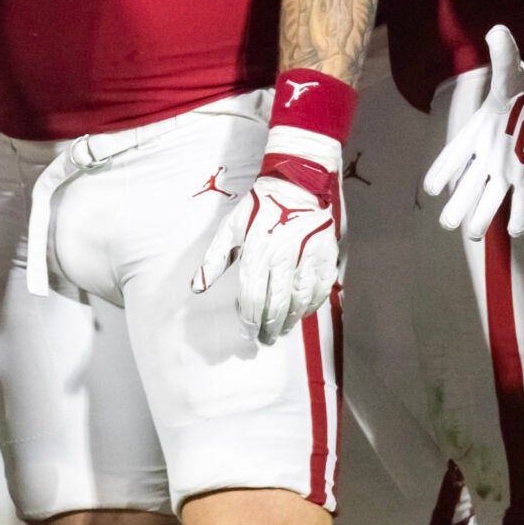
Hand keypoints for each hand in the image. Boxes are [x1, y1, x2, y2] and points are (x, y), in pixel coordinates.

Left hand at [195, 130, 341, 344]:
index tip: (247, 332)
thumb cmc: (257, 208)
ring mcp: (308, 259)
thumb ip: (214, 260)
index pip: (253, 297)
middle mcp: (284, 258)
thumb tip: (197, 288)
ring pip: (300, 302)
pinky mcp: (326, 257)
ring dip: (290, 321)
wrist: (296, 185)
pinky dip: (310, 307)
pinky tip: (301, 314)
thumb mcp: (229, 229)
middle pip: (277, 304)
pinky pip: (320, 291)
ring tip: (280, 330)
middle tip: (263, 339)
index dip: (249, 319)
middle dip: (269, 327)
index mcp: (257, 252)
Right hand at [425, 25, 523, 238]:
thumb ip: (503, 54)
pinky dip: (519, 214)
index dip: (443, 170)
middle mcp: (489, 154)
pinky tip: (514, 232)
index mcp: (477, 131)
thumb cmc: (522, 87)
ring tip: (471, 234)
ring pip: (492, 195)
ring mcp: (509, 167)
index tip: (430, 187)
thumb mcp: (512, 70)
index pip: (456, 153)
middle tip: (446, 224)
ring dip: (482, 214)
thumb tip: (496, 31)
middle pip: (471, 182)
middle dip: (460, 202)